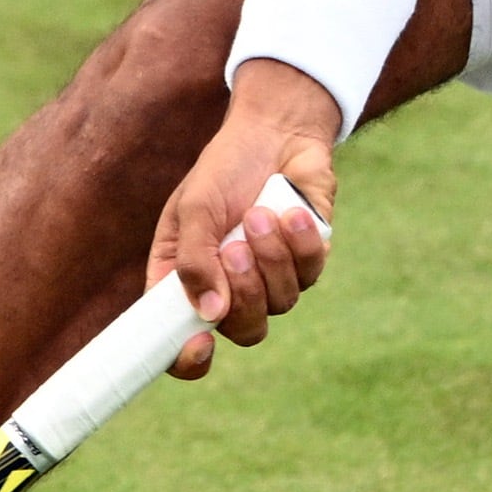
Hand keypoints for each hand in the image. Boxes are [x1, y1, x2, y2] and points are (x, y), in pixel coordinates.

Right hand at [148, 62, 339, 380]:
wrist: (274, 133)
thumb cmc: (224, 170)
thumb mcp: (195, 208)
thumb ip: (195, 260)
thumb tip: (210, 312)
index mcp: (189, 282)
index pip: (182, 341)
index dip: (189, 358)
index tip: (198, 344)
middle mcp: (231, 289)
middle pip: (244, 330)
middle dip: (244, 292)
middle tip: (235, 249)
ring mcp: (273, 279)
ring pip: (280, 302)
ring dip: (270, 257)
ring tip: (258, 214)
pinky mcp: (307, 261)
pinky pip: (309, 272)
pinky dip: (297, 241)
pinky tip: (287, 210)